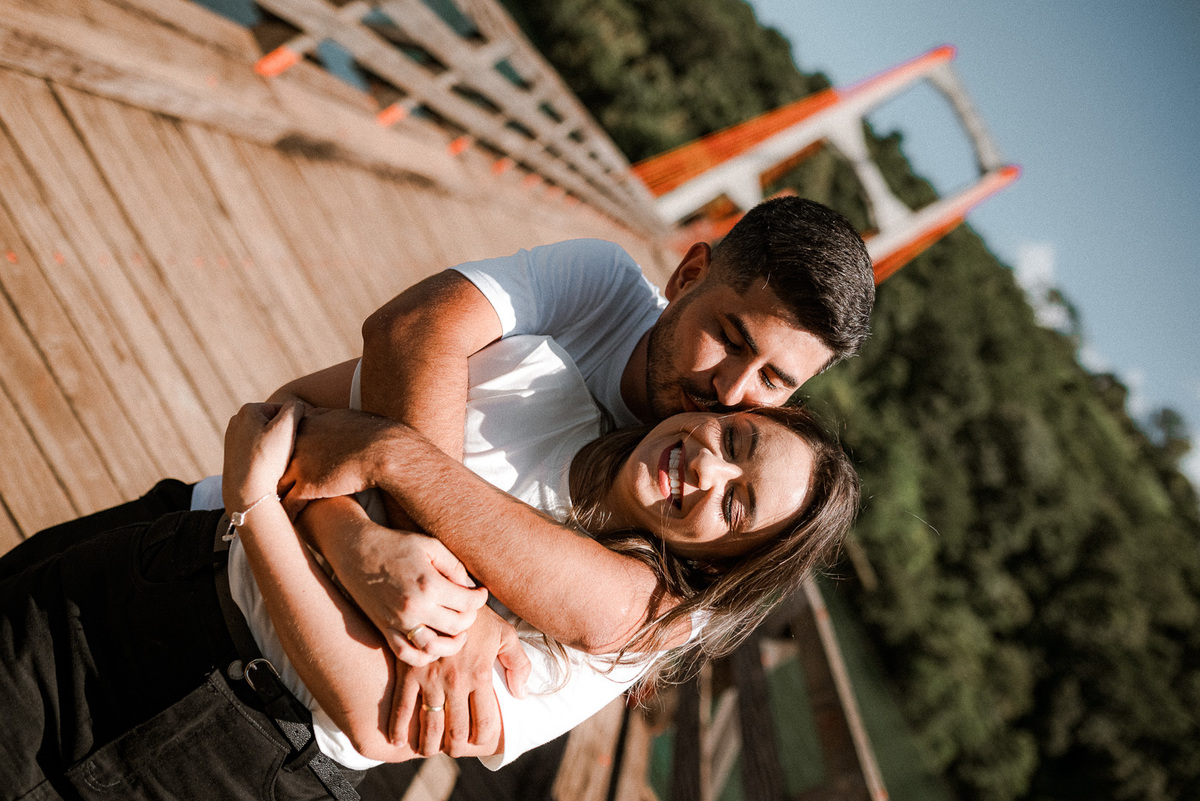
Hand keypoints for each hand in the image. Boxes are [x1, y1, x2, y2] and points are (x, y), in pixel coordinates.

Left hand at [223, 401, 302, 510]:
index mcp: (248, 409)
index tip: (295, 441)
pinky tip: (269, 468)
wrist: (247, 493)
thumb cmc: (268, 459)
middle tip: (289, 451)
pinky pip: (258, 450)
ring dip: (277, 446)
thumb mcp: (287, 427)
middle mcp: (237, 421)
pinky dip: (266, 457)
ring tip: (279, 461)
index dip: (295, 425)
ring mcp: (233, 439)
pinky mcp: (234, 456)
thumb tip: (297, 406)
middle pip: (274, 423)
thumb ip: (295, 408)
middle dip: (285, 434)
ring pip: (267, 437)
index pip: (285, 410)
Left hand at [278, 407, 404, 516]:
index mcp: (306, 424)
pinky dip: (287, 513)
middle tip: (266, 486)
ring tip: (271, 506)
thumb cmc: (372, 434)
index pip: (284, 438)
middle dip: (270, 473)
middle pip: (274, 460)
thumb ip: (330, 418)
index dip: (282, 451)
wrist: (382, 449)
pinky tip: (287, 520)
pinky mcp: (307, 486)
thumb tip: (333, 419)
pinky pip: (288, 503)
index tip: (280, 461)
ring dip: (274, 495)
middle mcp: (297, 443)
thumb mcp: (345, 416)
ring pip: (276, 483)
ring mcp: (299, 464)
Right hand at [305, 502, 488, 664]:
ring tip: (459, 633)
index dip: (480, 598)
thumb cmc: (396, 545)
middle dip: (470, 617)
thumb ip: (454, 567)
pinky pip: (407, 655)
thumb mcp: (430, 546)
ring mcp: (398, 622)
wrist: (356, 551)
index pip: (468, 603)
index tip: (481, 593)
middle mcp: (414, 608)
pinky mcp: (385, 629)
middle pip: (457, 626)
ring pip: (434, 648)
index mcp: (429, 584)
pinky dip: (424, 657)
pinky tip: (434, 645)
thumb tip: (470, 588)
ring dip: (452, 643)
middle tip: (470, 608)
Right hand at [390, 606, 531, 756]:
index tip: (479, 743)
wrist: (444, 594)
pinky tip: (398, 743)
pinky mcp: (408, 671)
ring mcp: (429, 678)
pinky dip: (398, 728)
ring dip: (429, 745)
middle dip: (455, 746)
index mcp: (480, 675)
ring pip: (429, 725)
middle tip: (454, 749)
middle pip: (455, 730)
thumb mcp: (505, 634)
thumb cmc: (479, 616)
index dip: (482, 740)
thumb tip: (522, 695)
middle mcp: (454, 682)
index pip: (484, 722)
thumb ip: (518, 664)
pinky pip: (401, 706)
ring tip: (429, 750)